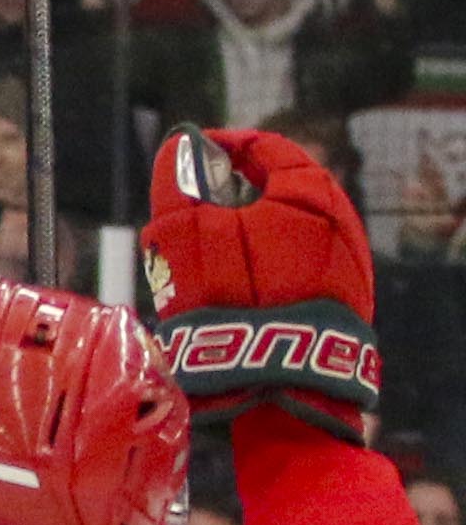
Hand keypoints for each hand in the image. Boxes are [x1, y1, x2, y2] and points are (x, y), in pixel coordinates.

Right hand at [144, 126, 382, 435]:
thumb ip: (174, 184)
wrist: (282, 379)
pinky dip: (276, 259)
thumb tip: (177, 146)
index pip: (269, 147)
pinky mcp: (348, 297)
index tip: (192, 153)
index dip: (224, 145)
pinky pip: (308, 262)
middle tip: (198, 203)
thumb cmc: (230, 297)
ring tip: (215, 249)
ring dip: (257, 227)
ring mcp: (350, 261)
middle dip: (240, 187)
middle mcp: (340, 220)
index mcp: (310, 193)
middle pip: (286, 186)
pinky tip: (246, 285)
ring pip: (297, 227)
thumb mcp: (185, 235)